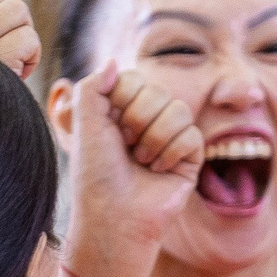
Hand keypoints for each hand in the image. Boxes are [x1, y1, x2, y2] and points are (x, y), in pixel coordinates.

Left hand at [57, 62, 200, 275]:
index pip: (134, 79)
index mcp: (121, 109)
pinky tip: (159, 171)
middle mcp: (147, 120)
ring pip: (179, 111)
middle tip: (126, 148)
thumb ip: (92, 87)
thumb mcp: (84, 125)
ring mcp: (171, 137)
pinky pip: (193, 135)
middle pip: (158, 92)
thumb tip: (112, 61)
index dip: (122, 101)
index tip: (110, 129)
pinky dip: (172, 154)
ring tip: (142, 162)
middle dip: (138, 121)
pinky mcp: (191, 156)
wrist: (114, 216)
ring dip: (155, 140)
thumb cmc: (96, 175)